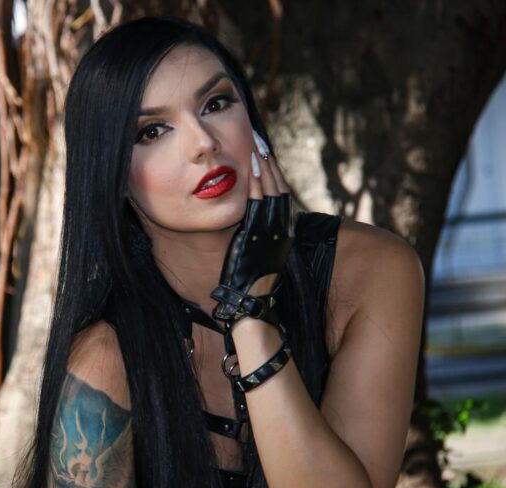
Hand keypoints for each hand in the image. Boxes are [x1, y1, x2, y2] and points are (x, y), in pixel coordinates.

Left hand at [210, 131, 293, 323]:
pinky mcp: (258, 233)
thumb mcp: (262, 248)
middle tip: (261, 142)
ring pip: (270, 191)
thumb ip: (260, 229)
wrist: (252, 297)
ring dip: (264, 169)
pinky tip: (250, 170)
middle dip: (270, 164)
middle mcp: (281, 226)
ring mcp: (271, 229)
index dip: (274, 172)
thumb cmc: (253, 276)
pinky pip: (258, 204)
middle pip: (278, 187)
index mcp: (284, 229)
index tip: (266, 155)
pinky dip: (256, 185)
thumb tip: (252, 213)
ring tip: (257, 148)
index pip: (281, 193)